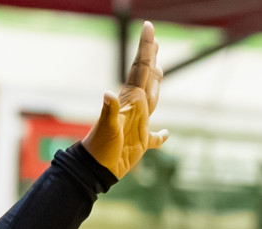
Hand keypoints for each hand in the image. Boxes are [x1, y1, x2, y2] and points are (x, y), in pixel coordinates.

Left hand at [82, 22, 168, 178]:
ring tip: (159, 69)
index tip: (147, 27)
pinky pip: (155, 138)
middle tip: (153, 39)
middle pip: (147, 77)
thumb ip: (109, 110)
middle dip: (151, 58)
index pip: (141, 69)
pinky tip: (166, 134)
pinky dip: (161, 136)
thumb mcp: (106, 129)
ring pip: (153, 98)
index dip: (146, 48)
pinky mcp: (141, 143)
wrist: (95, 169)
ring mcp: (139, 124)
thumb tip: (108, 94)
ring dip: (157, 84)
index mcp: (131, 100)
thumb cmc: (100, 148)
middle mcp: (136, 108)